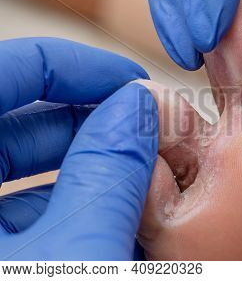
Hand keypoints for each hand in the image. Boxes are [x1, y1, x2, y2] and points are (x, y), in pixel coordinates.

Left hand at [0, 37, 157, 259]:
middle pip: (18, 123)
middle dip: (94, 122)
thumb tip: (135, 107)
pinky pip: (25, 211)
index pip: (6, 74)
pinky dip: (77, 208)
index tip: (130, 80)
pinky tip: (122, 218)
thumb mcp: (77, 254)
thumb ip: (107, 176)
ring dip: (94, 169)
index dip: (73, 65)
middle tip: (148, 131)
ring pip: (26, 171)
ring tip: (147, 179)